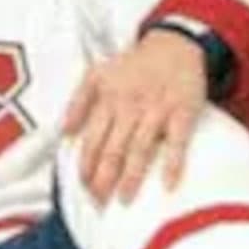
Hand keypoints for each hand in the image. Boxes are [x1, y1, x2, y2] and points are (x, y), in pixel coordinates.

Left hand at [62, 30, 210, 203]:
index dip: (86, 166)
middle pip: (113, 149)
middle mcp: (129, 106)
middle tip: (99, 204)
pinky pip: (177, 141)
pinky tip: (167, 184)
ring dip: (131, 177)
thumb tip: (65, 132)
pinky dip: (172, 162)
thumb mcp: (98, 73)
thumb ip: (78, 101)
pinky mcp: (183, 111)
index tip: (83, 189)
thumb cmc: (133, 65)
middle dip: (104, 179)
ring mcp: (157, 110)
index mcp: (108, 99)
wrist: (173, 44)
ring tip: (124, 200)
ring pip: (140, 148)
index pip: (92, 140)